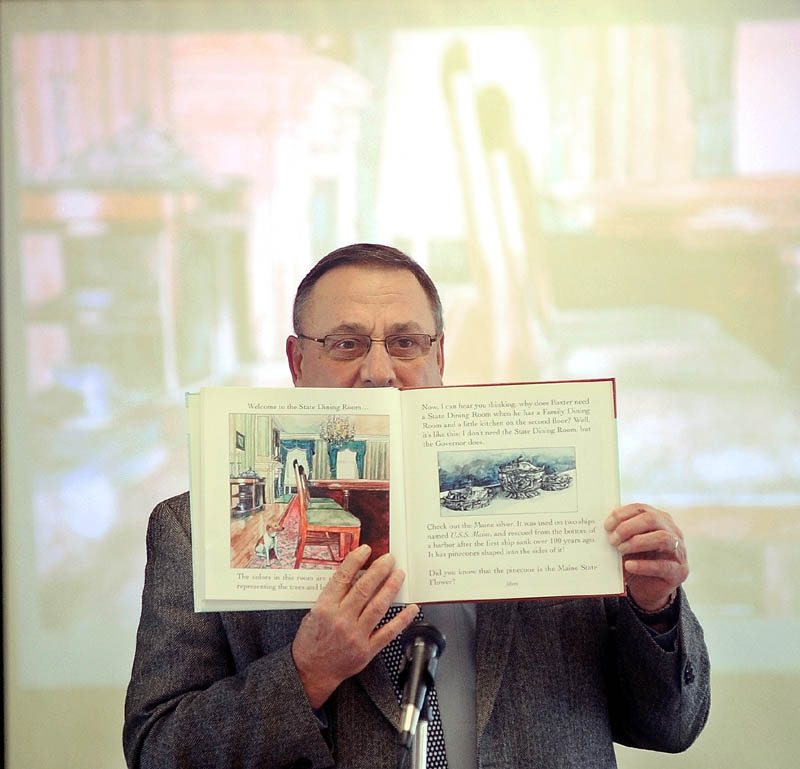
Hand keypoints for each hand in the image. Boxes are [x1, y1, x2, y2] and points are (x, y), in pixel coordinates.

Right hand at [291, 544, 418, 707]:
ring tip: (399, 574)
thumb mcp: (313, 613)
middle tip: (389, 558)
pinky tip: (411, 608)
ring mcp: (355, 636)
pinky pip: (388, 632)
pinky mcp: (367, 650)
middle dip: (379, 570)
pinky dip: (402, 619)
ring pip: (378, 606)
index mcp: (325, 608)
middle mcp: (341, 620)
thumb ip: (332, 596)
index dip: (355, 561)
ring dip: (391, 588)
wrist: (310, 672)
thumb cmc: (311, 641)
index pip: (343, 578)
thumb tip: (354, 576)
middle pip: (364, 589)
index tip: (366, 550)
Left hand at [604, 503, 688, 611]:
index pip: (641, 509)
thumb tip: (604, 528)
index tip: (607, 526)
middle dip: (628, 527)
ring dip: (638, 542)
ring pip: (663, 538)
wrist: (649, 588)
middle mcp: (672, 531)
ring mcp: (679, 551)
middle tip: (612, 540)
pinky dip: (644, 565)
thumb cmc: (636, 559)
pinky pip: (664, 566)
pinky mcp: (679, 571)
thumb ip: (621, 534)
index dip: (622, 514)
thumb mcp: (628, 543)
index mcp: (659, 519)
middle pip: (652, 519)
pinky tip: (629, 566)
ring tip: (620, 550)